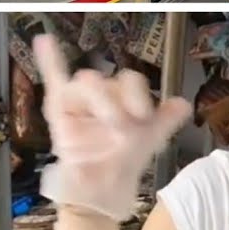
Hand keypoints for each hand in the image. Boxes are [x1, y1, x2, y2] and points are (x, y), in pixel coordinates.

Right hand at [35, 35, 190, 220]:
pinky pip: (53, 80)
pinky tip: (44, 41)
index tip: (143, 116)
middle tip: (119, 125)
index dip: (137, 96)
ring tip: (104, 121)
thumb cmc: (125, 159)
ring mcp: (79, 101)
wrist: (103, 188)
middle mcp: (103, 94)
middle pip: (106, 81)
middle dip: (115, 103)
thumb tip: (184, 103)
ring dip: (96, 99)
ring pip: (84, 82)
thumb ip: (167, 119)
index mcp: (126, 96)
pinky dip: (49, 59)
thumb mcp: (151, 139)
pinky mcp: (59, 111)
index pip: (130, 81)